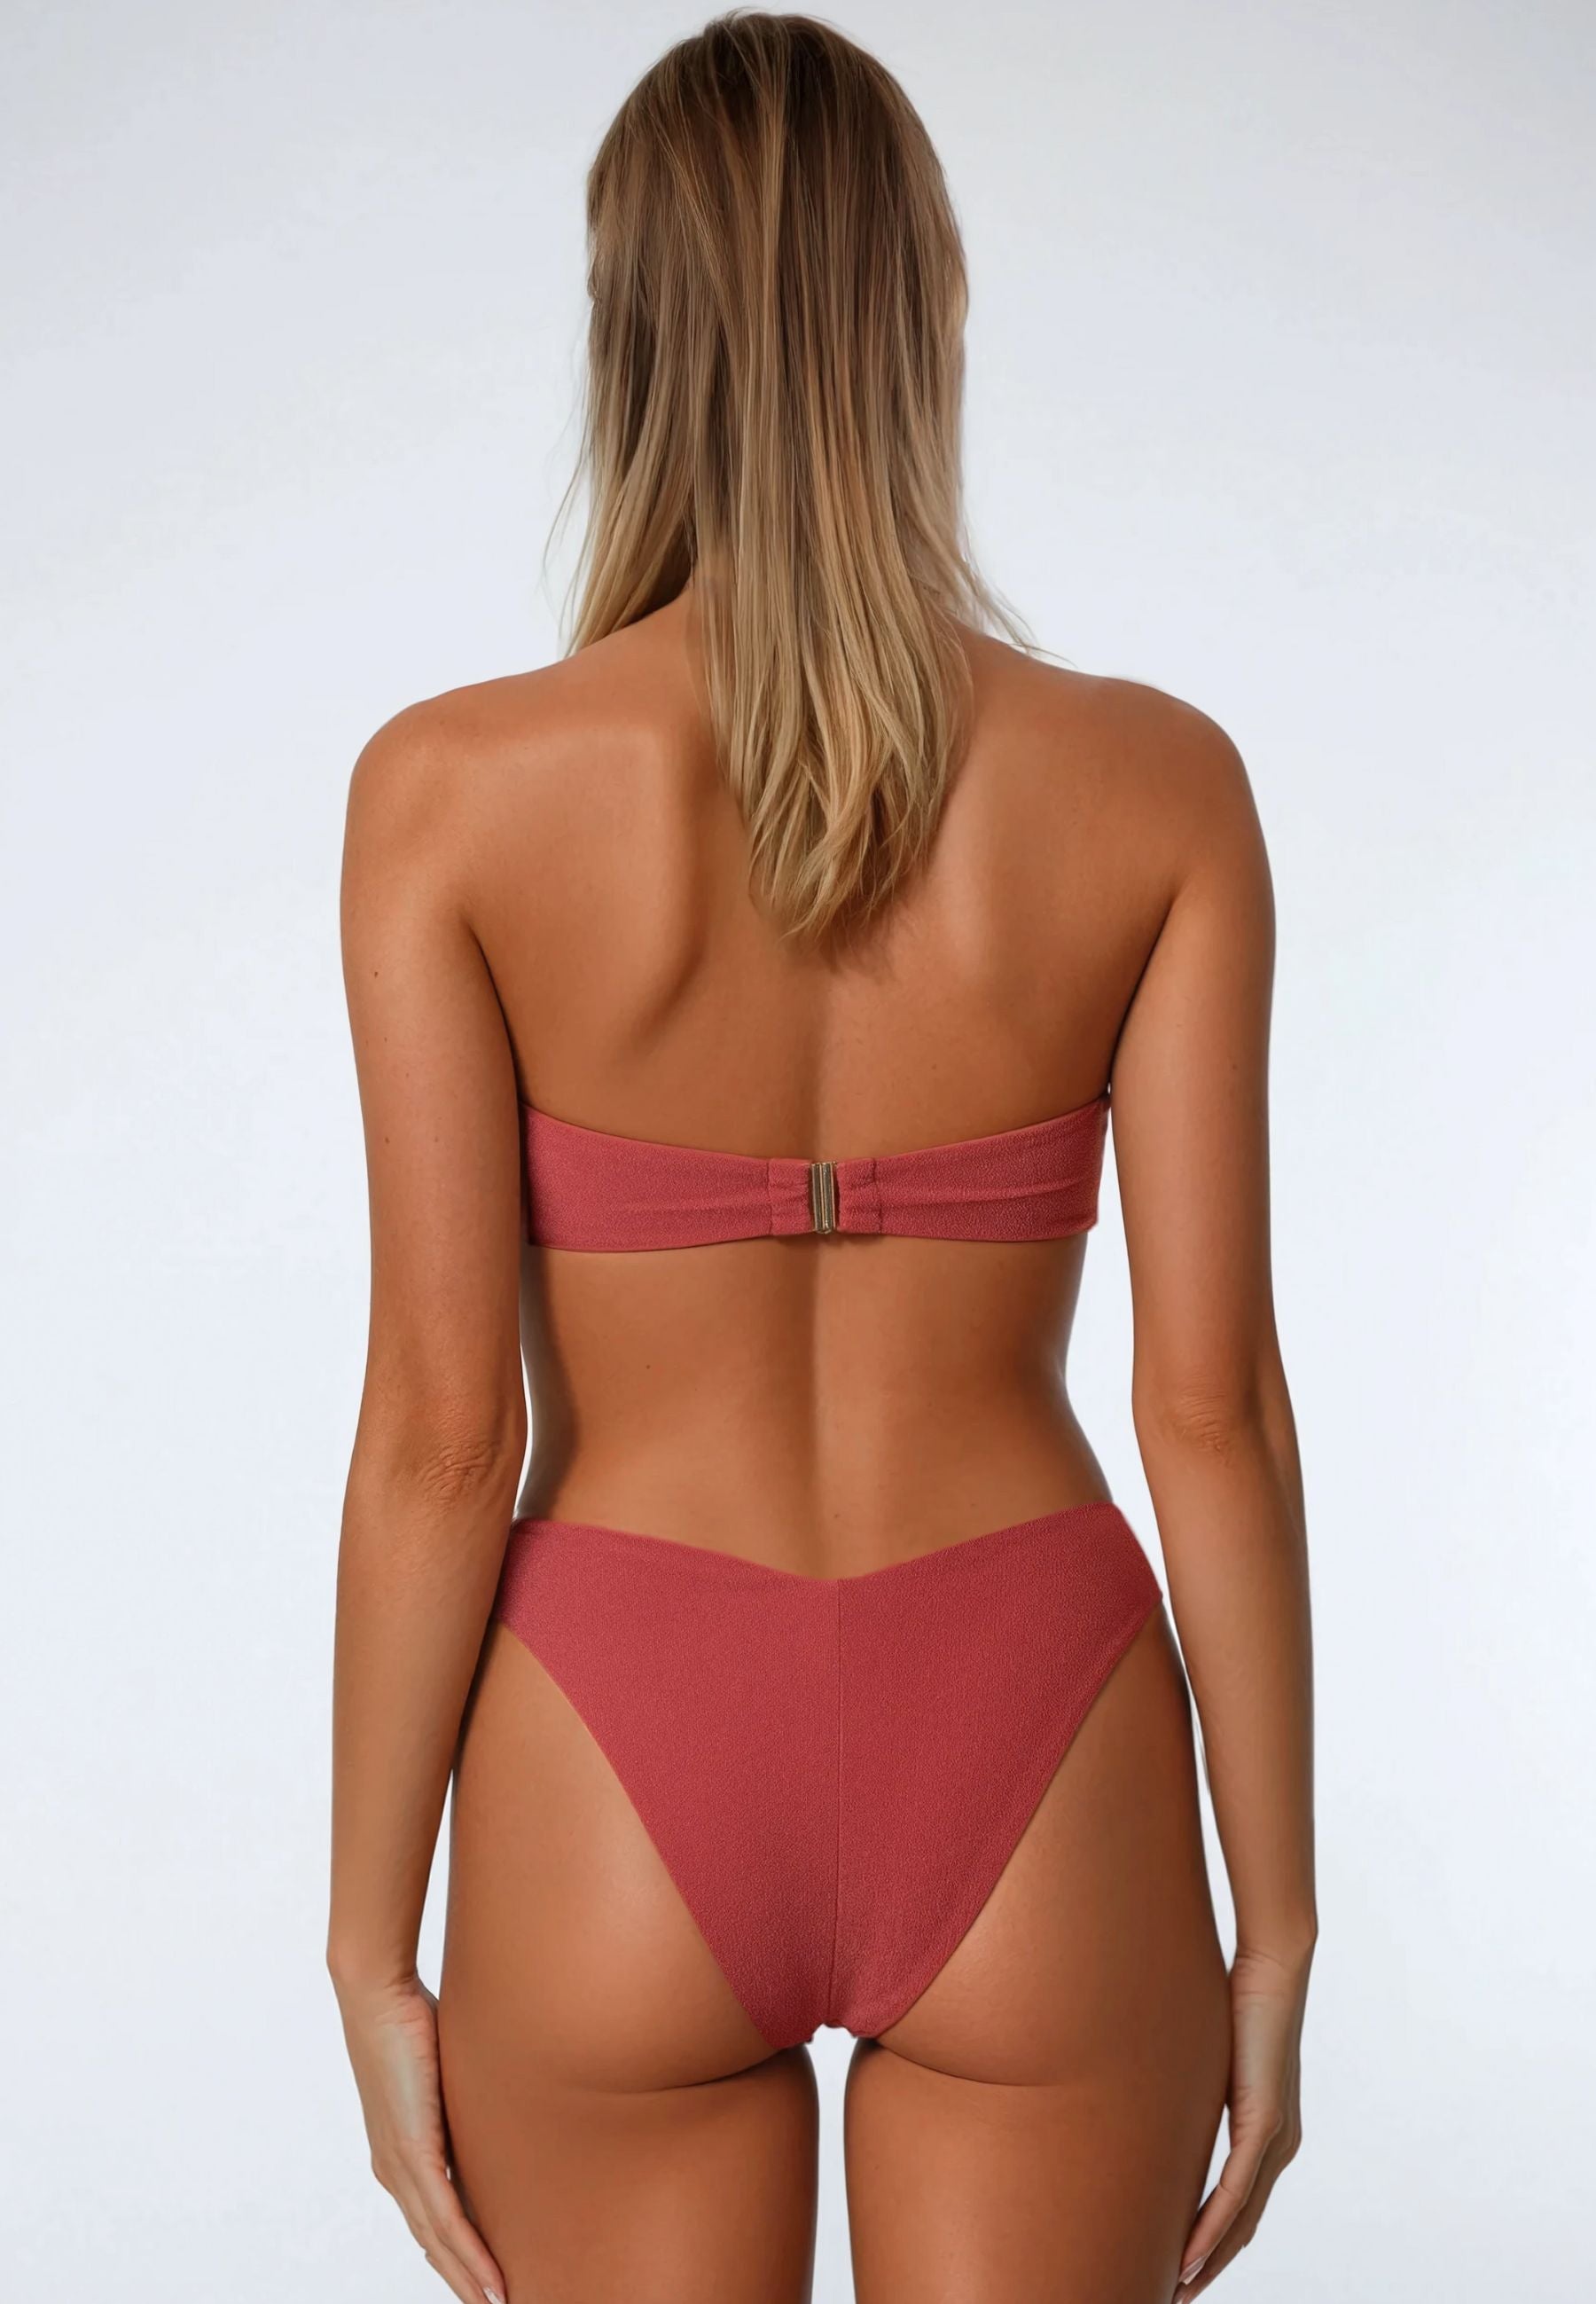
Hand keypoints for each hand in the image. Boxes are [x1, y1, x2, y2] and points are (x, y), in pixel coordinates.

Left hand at [334, 1970, 506, 2303]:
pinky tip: (490, 2280)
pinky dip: (469, 2255)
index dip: (457, 2253)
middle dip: (465, 2279)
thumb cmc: (409, 2015)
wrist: (376, 1993)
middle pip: (434, 2242)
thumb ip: (464, 2093)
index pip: (432, 2217)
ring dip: (471, 2279)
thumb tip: (500, 2093)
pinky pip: (446, 2217)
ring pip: (440, 2241)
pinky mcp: (411, 2151)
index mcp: (398, 2151)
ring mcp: (399, 2164)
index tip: (483, 2278)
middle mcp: (393, 2168)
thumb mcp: (447, 2067)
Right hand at [1174, 1944, 1309, 2297]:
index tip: (1180, 2269)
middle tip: (1174, 2297)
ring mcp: (1275, 2140)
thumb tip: (1153, 2085)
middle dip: (1208, 2267)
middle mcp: (1278, 2146)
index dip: (1212, 2243)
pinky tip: (1190, 2256)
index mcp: (1267, 2132)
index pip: (1239, 2205)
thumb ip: (1192, 2080)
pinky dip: (1212, 2231)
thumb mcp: (1208, 2054)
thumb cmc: (1238, 1997)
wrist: (1273, 1968)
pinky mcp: (1266, 2127)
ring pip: (1240, 2221)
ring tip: (1178, 2291)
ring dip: (1208, 2261)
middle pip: (1242, 2227)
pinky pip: (1236, 2194)